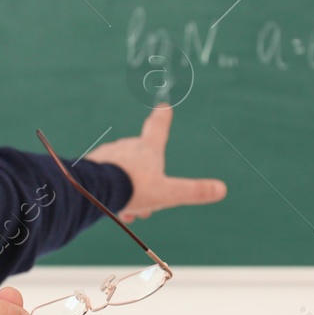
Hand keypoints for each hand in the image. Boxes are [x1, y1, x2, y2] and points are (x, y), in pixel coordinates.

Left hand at [83, 103, 226, 220]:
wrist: (94, 191)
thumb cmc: (133, 189)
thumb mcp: (167, 194)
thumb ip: (193, 192)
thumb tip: (222, 189)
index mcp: (148, 149)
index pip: (158, 127)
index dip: (162, 117)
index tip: (163, 105)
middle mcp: (127, 146)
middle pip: (142, 160)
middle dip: (146, 181)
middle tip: (145, 206)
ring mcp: (108, 154)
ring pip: (123, 173)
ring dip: (128, 190)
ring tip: (126, 209)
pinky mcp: (91, 165)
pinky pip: (105, 178)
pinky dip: (111, 191)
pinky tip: (109, 205)